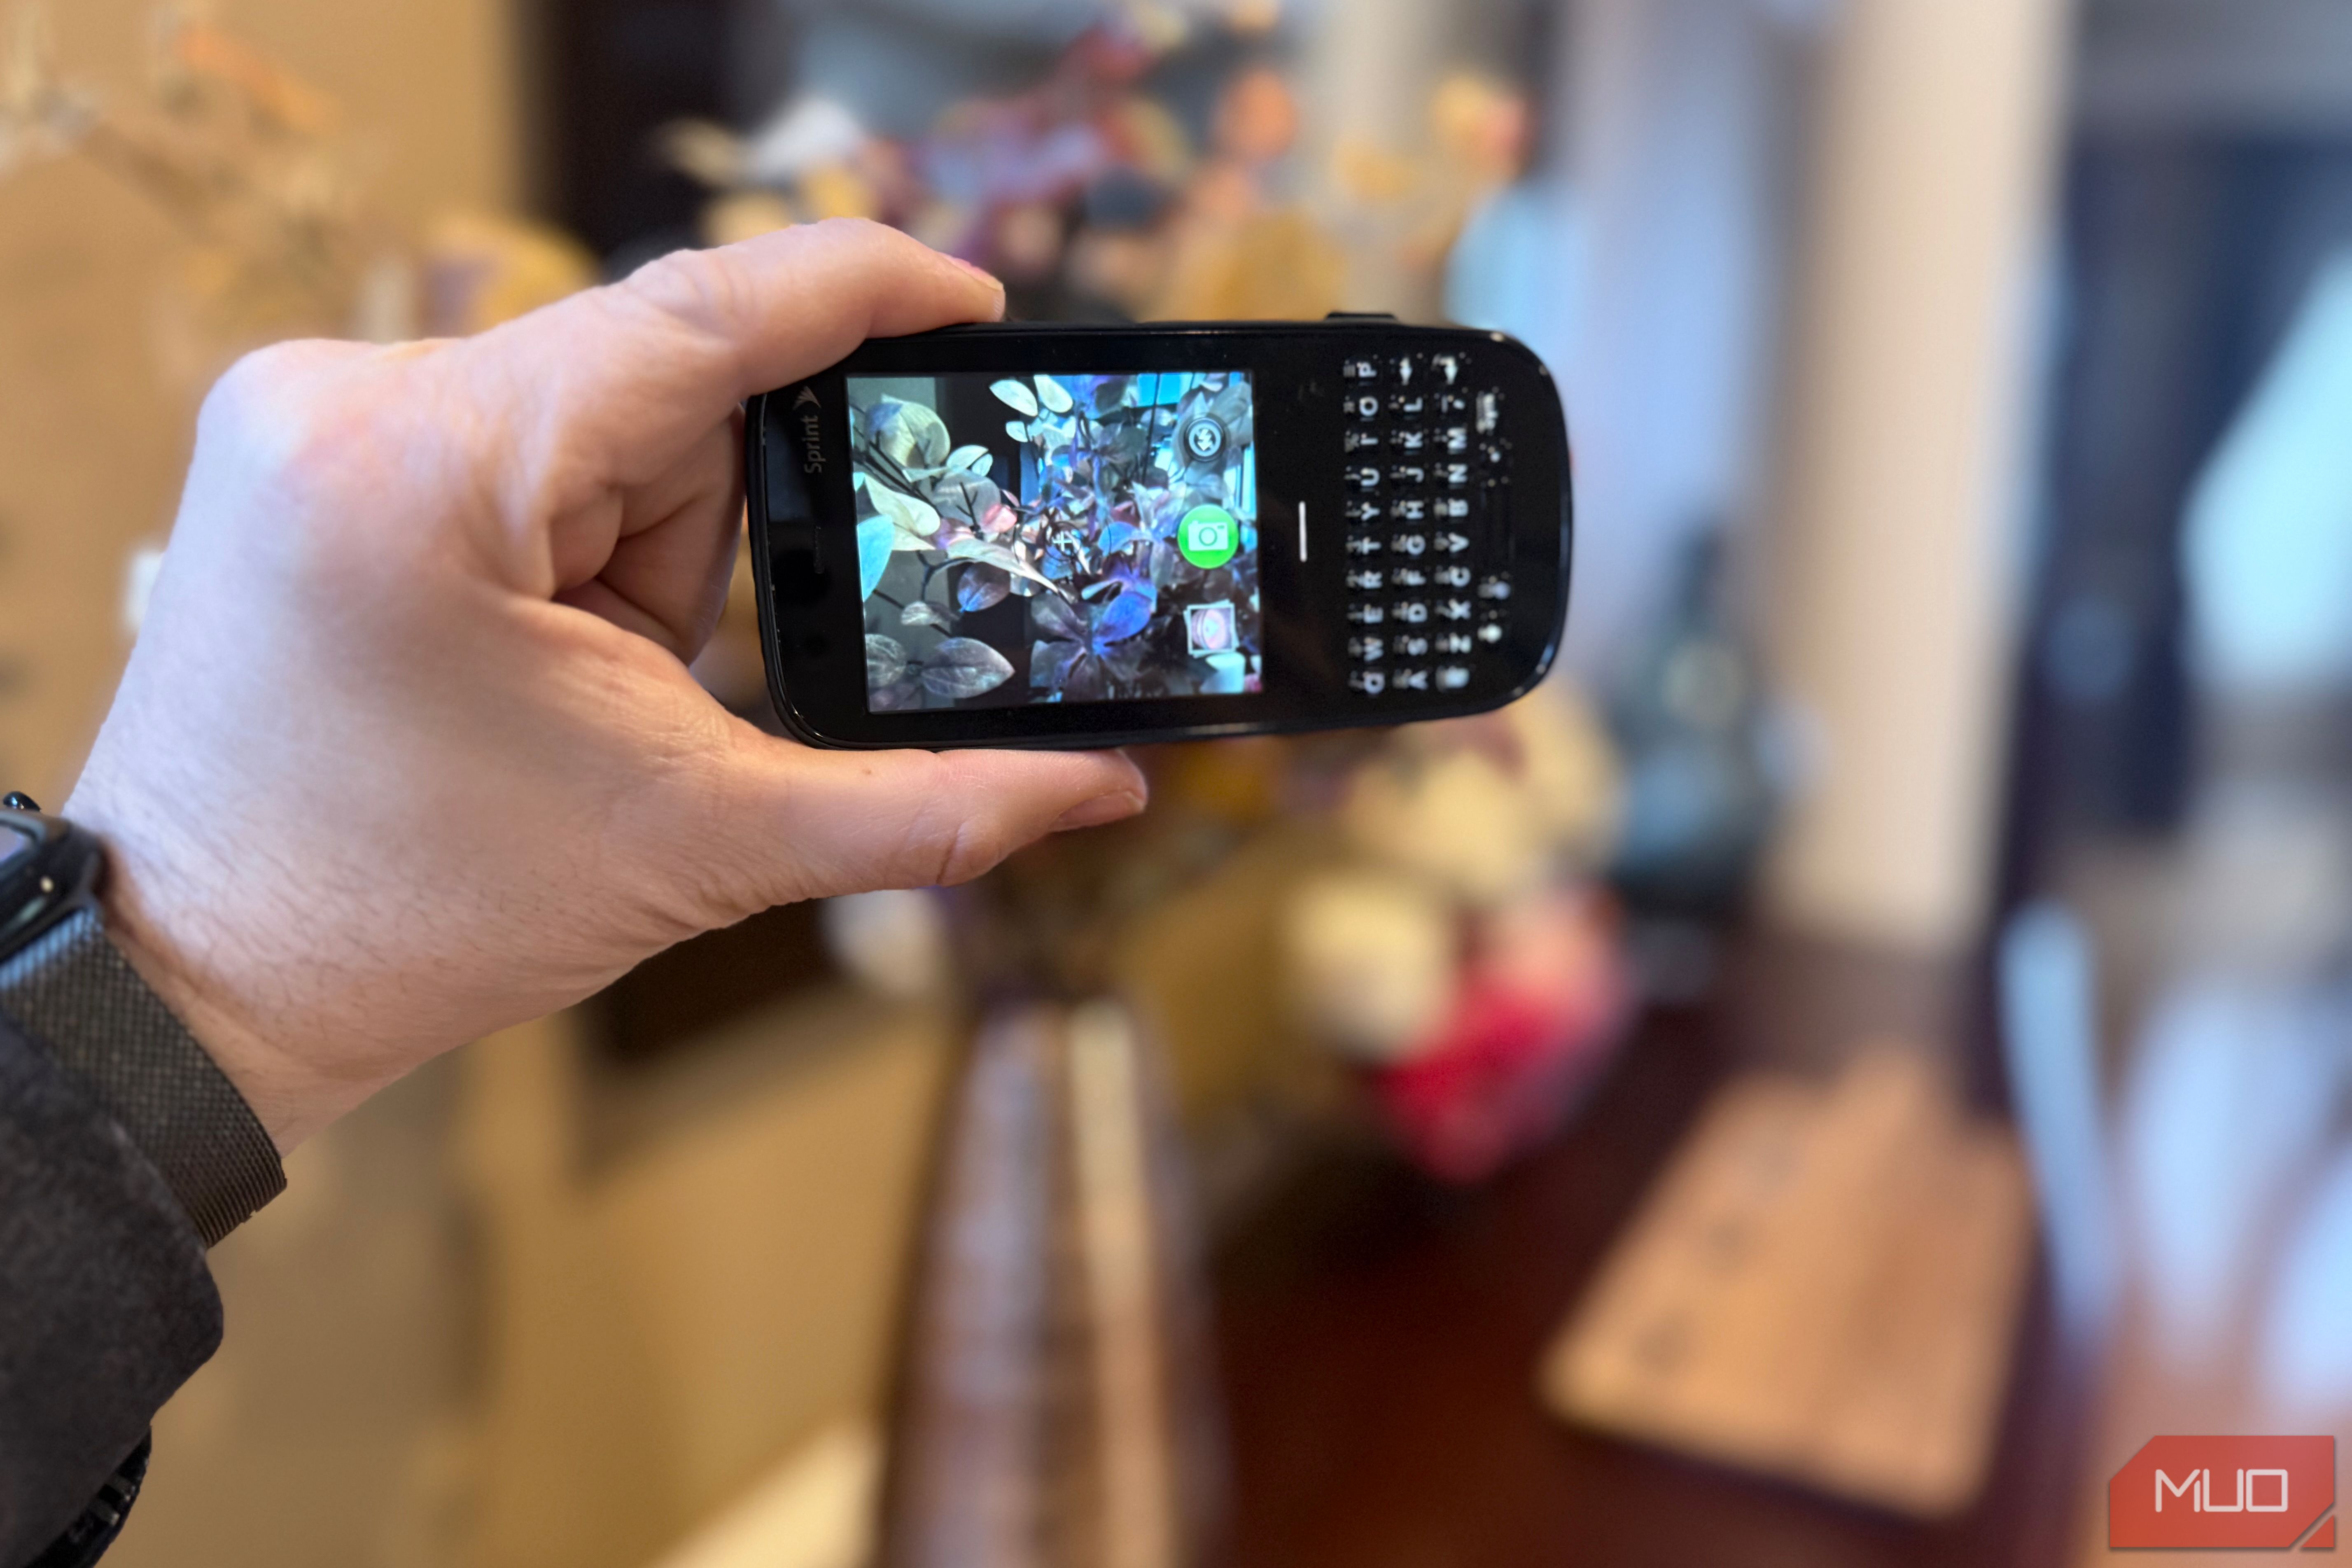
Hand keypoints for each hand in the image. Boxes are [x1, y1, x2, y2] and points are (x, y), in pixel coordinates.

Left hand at [65, 220, 1146, 1149]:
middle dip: (713, 523)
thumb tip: (1099, 789)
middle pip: (651, 385)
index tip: (972, 298)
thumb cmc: (419, 916)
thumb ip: (925, 809)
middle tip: (673, 667)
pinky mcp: (300, 442)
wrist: (205, 976)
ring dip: (639, 538)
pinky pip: (514, 433)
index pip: (700, 315)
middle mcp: (347, 400)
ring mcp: (307, 411)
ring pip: (589, 412)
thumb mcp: (700, 847)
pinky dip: (574, 528)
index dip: (860, 289)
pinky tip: (533, 643)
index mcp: (433, 475)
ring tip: (575, 682)